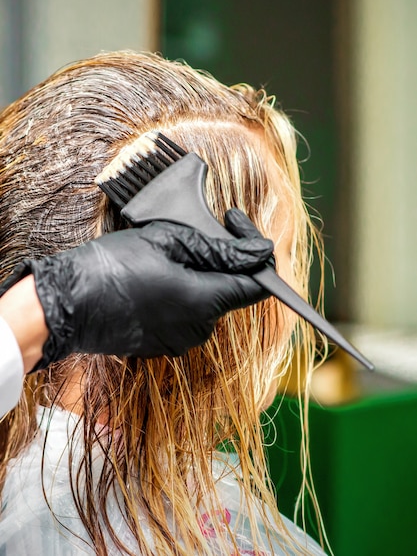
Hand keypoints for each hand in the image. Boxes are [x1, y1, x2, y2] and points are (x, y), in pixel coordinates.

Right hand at [0, 210, 272, 369]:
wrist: (65, 303)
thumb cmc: (111, 267)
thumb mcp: (169, 242)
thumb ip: (220, 250)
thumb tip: (260, 253)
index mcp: (204, 302)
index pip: (258, 285)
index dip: (255, 254)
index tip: (234, 224)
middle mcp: (198, 329)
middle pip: (231, 290)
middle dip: (221, 259)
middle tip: (192, 231)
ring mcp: (180, 341)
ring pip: (208, 301)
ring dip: (199, 275)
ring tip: (166, 253)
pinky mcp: (163, 344)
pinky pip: (187, 315)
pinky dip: (182, 293)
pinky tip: (155, 276)